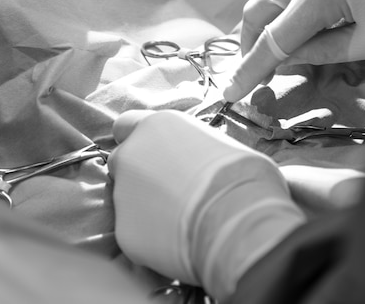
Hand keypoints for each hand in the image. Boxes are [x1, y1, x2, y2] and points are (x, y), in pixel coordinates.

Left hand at [108, 110, 304, 301]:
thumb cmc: (242, 176)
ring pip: (129, 200)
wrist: (237, 220)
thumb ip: (198, 151)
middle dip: (141, 176)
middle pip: (125, 164)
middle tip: (173, 191)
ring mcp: (122, 195)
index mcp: (155, 127)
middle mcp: (130, 155)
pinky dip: (151, 237)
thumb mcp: (223, 147)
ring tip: (183, 219)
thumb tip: (209, 164)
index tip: (154, 152)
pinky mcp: (124, 231)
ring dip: (148, 207)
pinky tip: (178, 240)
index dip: (139, 140)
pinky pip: (136, 233)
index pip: (126, 125)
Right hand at [224, 0, 364, 101]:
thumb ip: (321, 52)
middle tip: (251, 67)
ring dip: (266, 17)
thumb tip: (286, 57)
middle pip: (258, 7)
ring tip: (272, 44)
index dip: (250, 69)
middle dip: (249, 40)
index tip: (230, 92)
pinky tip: (300, 13)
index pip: (273, 39)